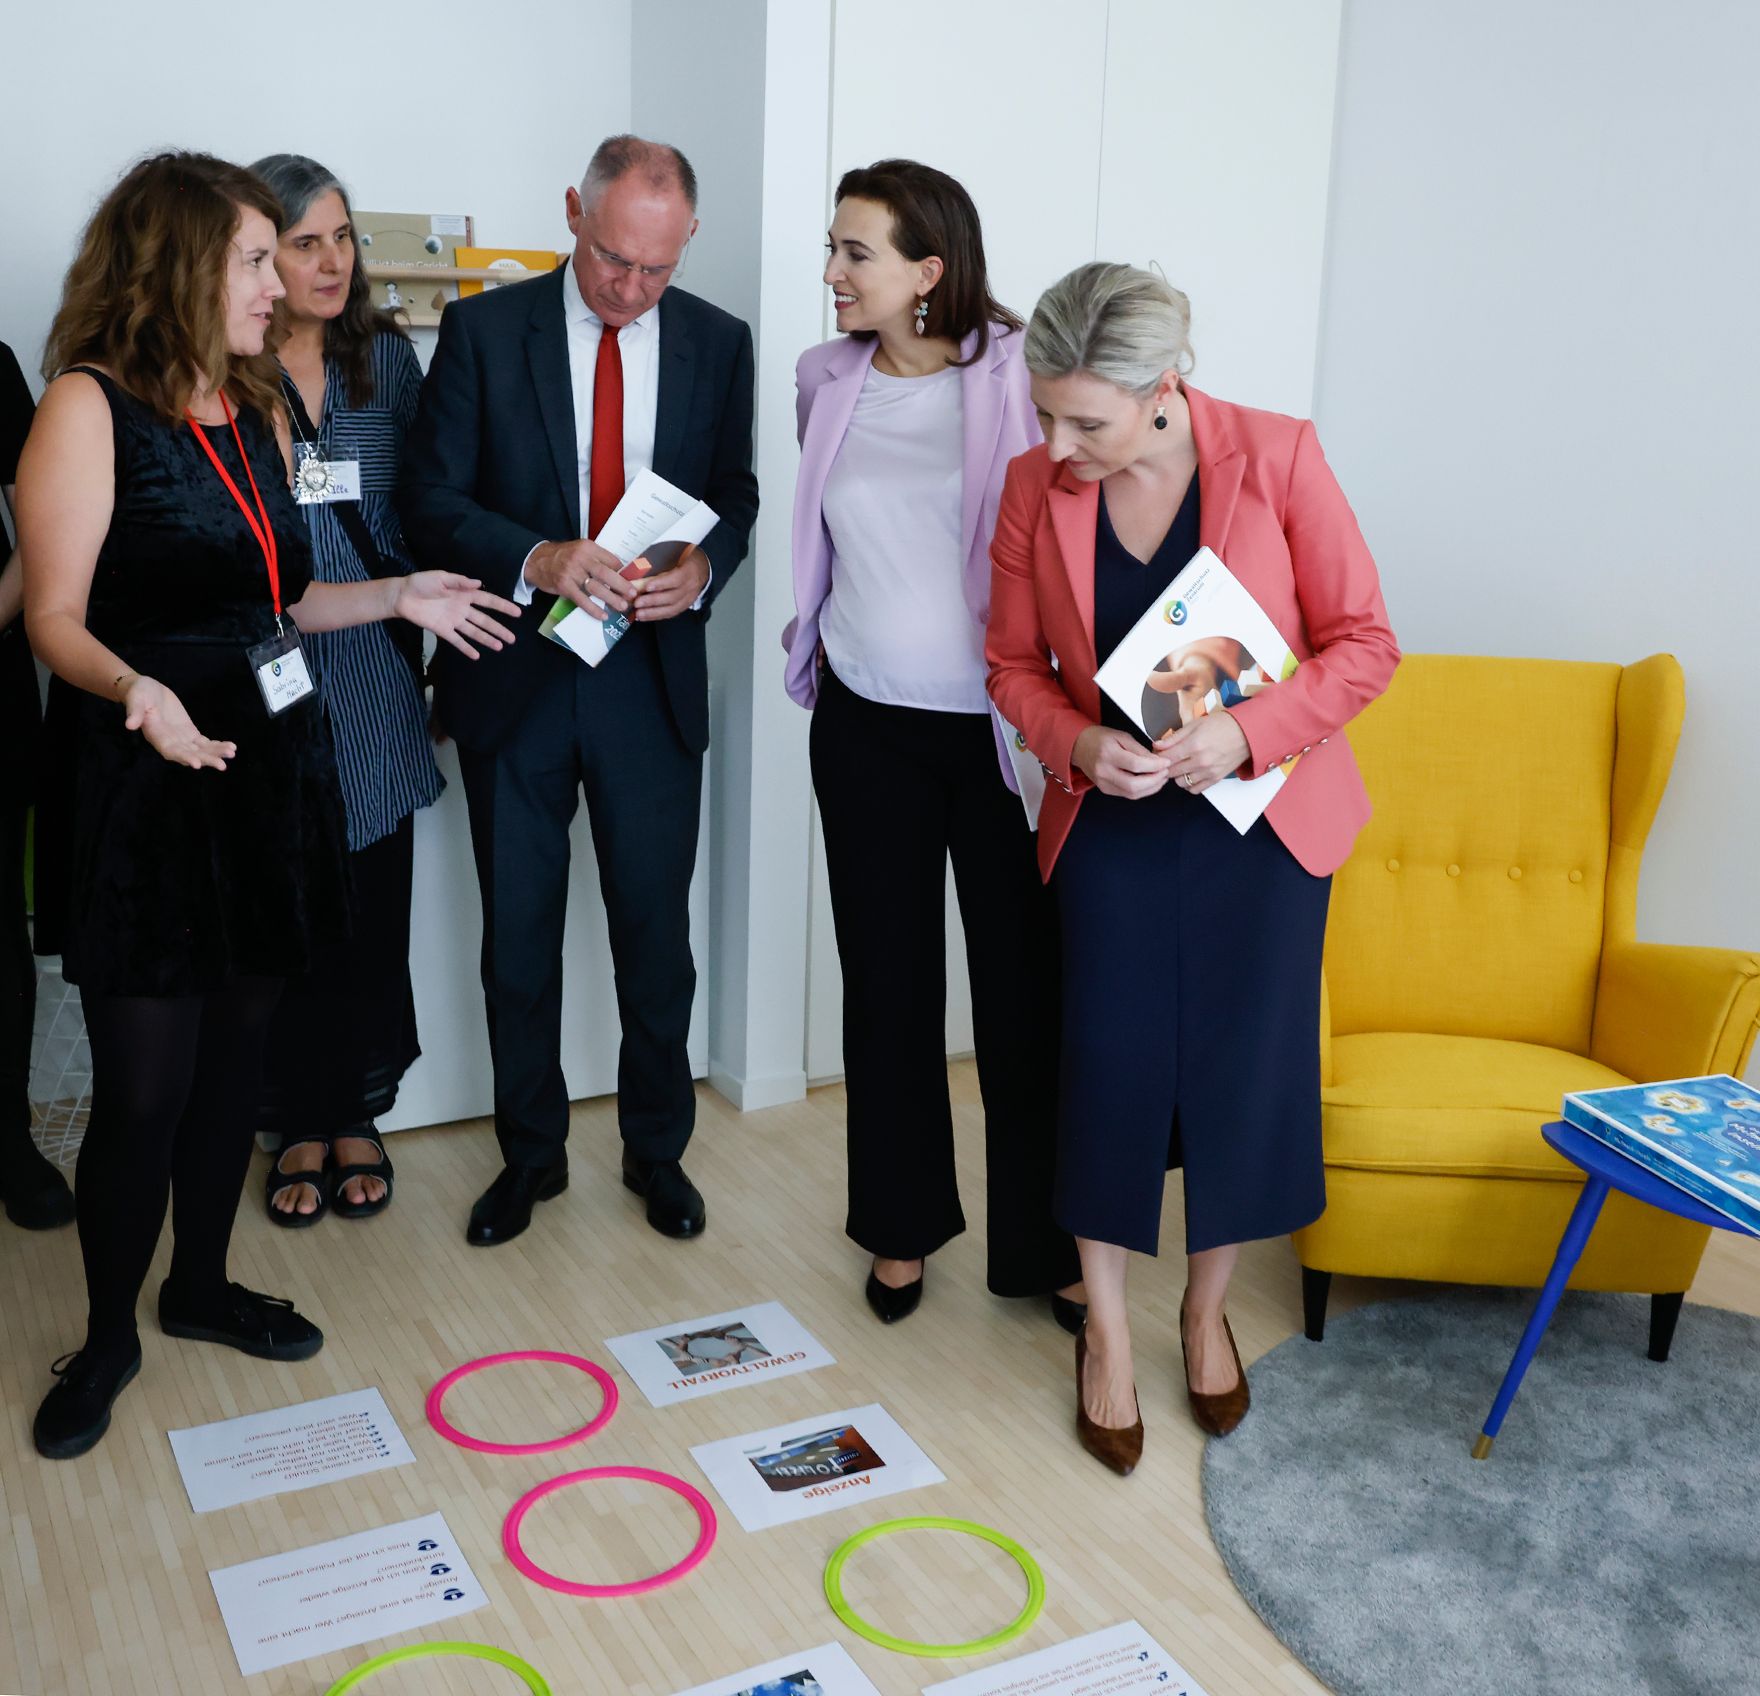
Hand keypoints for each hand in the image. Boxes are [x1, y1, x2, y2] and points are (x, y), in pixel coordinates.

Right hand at [123, 677, 235, 770]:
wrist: (147, 688)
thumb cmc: (139, 693)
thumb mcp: (135, 699)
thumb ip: (134, 712)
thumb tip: (129, 725)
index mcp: (156, 735)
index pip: (170, 750)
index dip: (183, 757)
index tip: (197, 764)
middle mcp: (169, 740)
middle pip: (188, 754)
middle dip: (205, 759)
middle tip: (222, 765)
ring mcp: (180, 737)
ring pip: (199, 750)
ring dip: (215, 753)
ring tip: (231, 753)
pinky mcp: (189, 732)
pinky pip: (204, 742)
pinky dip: (216, 745)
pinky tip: (231, 747)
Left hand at [393, 572, 520, 658]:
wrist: (402, 595)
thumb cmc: (421, 583)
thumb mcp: (440, 577)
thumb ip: (459, 581)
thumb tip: (478, 583)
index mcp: (464, 594)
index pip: (488, 601)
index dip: (502, 606)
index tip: (517, 613)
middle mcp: (462, 609)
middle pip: (484, 621)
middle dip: (499, 629)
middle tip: (512, 639)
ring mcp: (453, 621)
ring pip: (474, 632)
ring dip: (487, 639)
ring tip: (499, 647)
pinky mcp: (442, 630)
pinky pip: (457, 640)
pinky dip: (466, 648)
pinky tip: (476, 656)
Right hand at [525, 538, 636, 620]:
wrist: (536, 560)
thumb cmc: (562, 556)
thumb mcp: (580, 550)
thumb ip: (597, 558)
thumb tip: (619, 571)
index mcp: (588, 547)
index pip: (611, 560)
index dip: (623, 572)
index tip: (633, 581)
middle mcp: (580, 558)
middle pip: (606, 573)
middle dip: (622, 585)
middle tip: (633, 594)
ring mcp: (571, 572)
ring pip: (596, 587)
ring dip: (611, 598)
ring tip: (622, 606)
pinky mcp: (564, 586)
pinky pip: (582, 599)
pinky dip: (593, 609)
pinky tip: (602, 615)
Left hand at [630, 545, 709, 621]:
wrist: (701, 568)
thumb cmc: (686, 557)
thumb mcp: (677, 553)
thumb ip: (662, 559)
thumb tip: (639, 564)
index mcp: (689, 570)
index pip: (676, 579)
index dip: (661, 584)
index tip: (647, 587)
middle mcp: (690, 586)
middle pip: (672, 597)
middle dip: (653, 601)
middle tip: (637, 602)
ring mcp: (688, 598)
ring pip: (671, 609)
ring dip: (653, 612)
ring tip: (638, 613)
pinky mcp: (684, 605)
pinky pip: (671, 613)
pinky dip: (656, 616)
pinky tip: (644, 616)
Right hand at [1072, 724, 1173, 799]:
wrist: (1079, 747)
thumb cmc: (1101, 738)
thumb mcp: (1122, 736)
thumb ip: (1140, 750)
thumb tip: (1157, 761)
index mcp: (1107, 754)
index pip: (1135, 765)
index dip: (1154, 766)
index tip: (1166, 762)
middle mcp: (1104, 771)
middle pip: (1134, 785)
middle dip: (1155, 780)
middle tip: (1165, 772)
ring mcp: (1103, 783)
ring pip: (1132, 794)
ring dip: (1151, 788)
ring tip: (1161, 778)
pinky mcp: (1106, 790)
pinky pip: (1128, 795)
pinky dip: (1143, 791)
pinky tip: (1151, 782)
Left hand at [1156, 708, 1249, 794]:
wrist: (1247, 733)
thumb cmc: (1223, 725)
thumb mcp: (1195, 724)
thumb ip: (1174, 737)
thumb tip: (1157, 745)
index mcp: (1194, 745)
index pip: (1166, 758)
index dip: (1158, 756)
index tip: (1159, 753)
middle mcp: (1200, 761)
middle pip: (1171, 772)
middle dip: (1166, 766)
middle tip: (1168, 758)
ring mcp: (1208, 772)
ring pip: (1181, 783)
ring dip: (1177, 775)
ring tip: (1181, 765)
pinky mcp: (1215, 779)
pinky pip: (1194, 789)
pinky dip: (1189, 784)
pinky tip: (1191, 773)